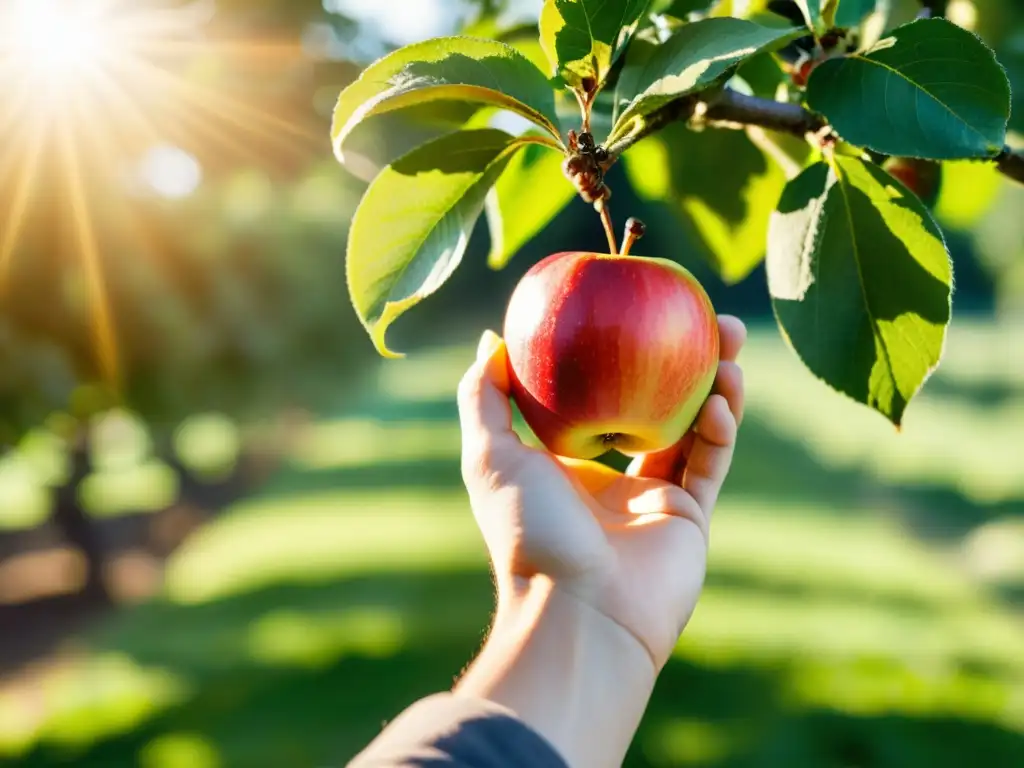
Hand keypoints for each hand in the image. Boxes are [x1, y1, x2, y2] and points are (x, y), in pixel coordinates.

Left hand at [457, 315, 746, 669]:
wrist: (576, 612)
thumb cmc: (528, 531)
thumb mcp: (489, 456)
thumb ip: (483, 397)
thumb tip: (490, 339)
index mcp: (571, 460)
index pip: (603, 390)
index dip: (622, 351)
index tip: (636, 308)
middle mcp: (615, 475)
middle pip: (659, 402)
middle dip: (686, 359)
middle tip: (707, 316)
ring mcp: (655, 497)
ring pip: (696, 428)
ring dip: (717, 386)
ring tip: (730, 344)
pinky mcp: (690, 519)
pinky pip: (710, 465)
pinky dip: (719, 432)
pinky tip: (719, 403)